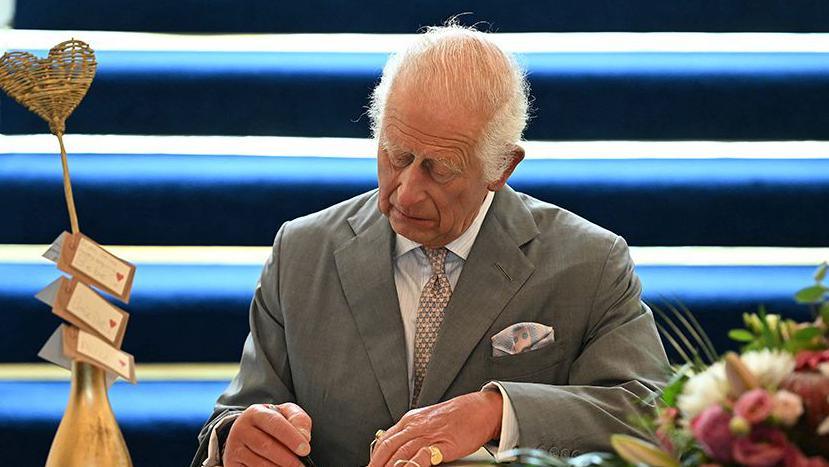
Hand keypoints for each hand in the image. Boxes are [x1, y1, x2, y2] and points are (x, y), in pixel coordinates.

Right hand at [223, 403, 311, 466]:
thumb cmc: (271, 423)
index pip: (274, 423)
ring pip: (259, 463)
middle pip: (266, 445)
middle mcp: (241, 429)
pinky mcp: (232, 464)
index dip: (291, 437)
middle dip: (287, 458)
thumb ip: (298, 420)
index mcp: (255, 412)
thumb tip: (304, 436)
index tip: (305, 449)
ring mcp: (234, 448)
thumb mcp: (285, 414)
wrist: (246, 432)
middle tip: (301, 465)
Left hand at [368, 391, 502, 466]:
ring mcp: (429, 434)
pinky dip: (411, 465)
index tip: (371, 465)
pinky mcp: (443, 444)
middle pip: (388, 446)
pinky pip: (422, 455)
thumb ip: (414, 433)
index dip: (375, 455)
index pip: (385, 438)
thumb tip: (400, 449)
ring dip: (389, 466)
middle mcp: (416, 425)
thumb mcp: (429, 421)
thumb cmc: (458, 416)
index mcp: (411, 420)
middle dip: (377, 463)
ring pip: (401, 451)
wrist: (480, 409)